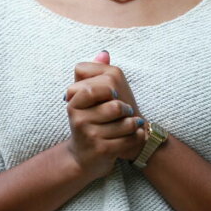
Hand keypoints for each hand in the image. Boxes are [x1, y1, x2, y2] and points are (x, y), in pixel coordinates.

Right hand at [64, 51, 145, 177]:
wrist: (86, 156)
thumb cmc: (91, 120)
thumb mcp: (90, 96)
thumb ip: (96, 72)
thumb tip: (104, 53)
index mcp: (74, 101)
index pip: (98, 87)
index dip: (111, 90)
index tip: (113, 95)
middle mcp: (77, 118)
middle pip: (115, 105)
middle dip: (126, 108)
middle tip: (125, 111)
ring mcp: (88, 135)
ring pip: (125, 123)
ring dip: (133, 123)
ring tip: (129, 124)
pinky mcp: (101, 150)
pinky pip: (129, 139)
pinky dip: (136, 136)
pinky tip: (134, 136)